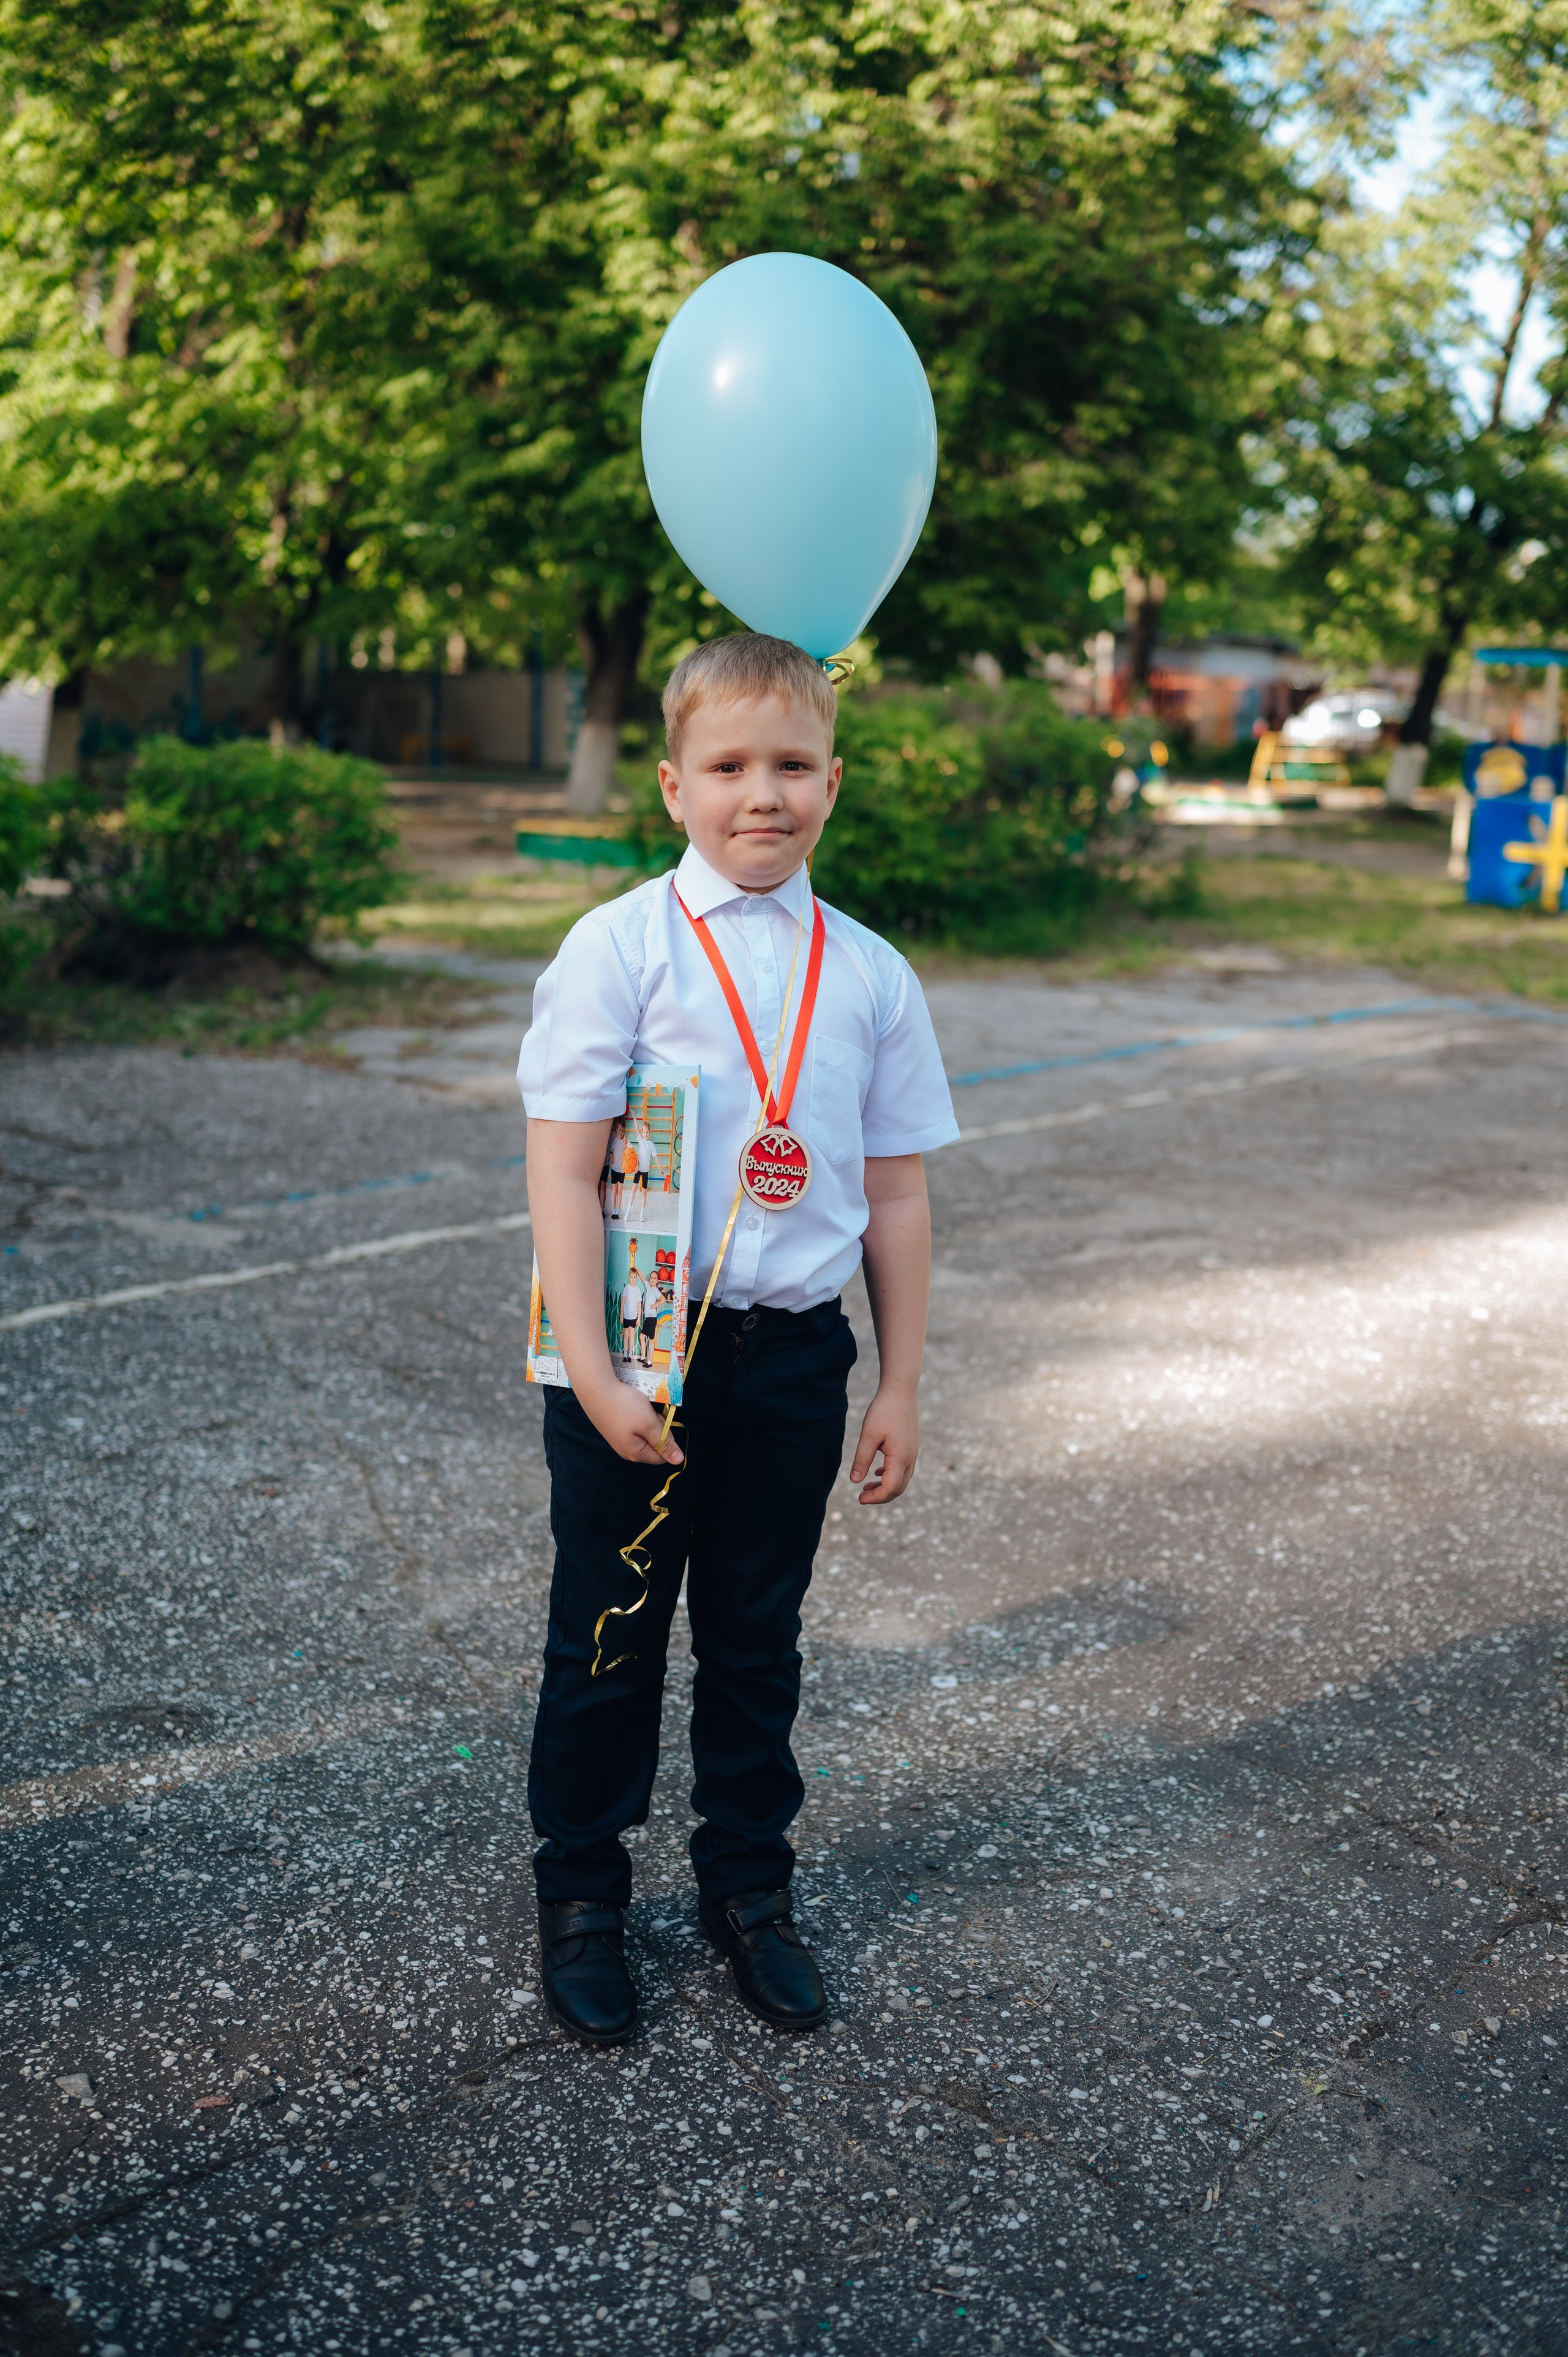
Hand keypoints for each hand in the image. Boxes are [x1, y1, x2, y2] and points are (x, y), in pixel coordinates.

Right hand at [579, 1382, 684, 1467]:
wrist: (596, 1389)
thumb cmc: (625, 1406)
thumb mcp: (649, 1423)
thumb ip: (665, 1443)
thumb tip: (678, 1460)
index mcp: (636, 1454)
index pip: (663, 1456)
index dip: (666, 1438)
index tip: (658, 1422)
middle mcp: (627, 1451)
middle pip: (654, 1445)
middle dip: (657, 1428)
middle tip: (648, 1413)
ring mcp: (619, 1440)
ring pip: (645, 1434)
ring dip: (648, 1421)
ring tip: (639, 1408)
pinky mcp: (615, 1429)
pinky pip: (635, 1427)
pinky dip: (638, 1417)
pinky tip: (631, 1407)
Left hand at [849, 1384, 917, 1504]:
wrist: (901, 1390)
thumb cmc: (883, 1411)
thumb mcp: (868, 1436)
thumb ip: (862, 1460)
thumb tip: (854, 1481)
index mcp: (900, 1458)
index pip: (889, 1489)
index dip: (875, 1498)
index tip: (859, 1499)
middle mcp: (910, 1458)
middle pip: (898, 1489)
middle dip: (880, 1496)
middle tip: (861, 1496)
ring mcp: (913, 1452)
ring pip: (902, 1480)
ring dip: (886, 1487)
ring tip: (866, 1487)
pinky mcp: (911, 1446)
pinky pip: (904, 1469)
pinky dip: (891, 1476)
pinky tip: (877, 1471)